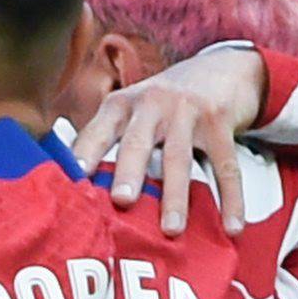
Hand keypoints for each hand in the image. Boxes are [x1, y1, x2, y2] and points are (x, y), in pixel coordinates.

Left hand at [81, 40, 265, 237]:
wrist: (217, 68)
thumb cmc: (160, 104)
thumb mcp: (129, 109)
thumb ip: (102, 139)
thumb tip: (66, 187)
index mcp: (120, 105)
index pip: (97, 131)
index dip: (84, 153)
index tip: (73, 178)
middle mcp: (151, 104)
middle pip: (136, 142)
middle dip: (128, 172)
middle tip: (121, 201)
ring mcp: (187, 112)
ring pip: (179, 159)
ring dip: (175, 197)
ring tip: (170, 230)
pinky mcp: (220, 123)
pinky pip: (226, 166)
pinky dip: (230, 199)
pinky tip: (231, 227)